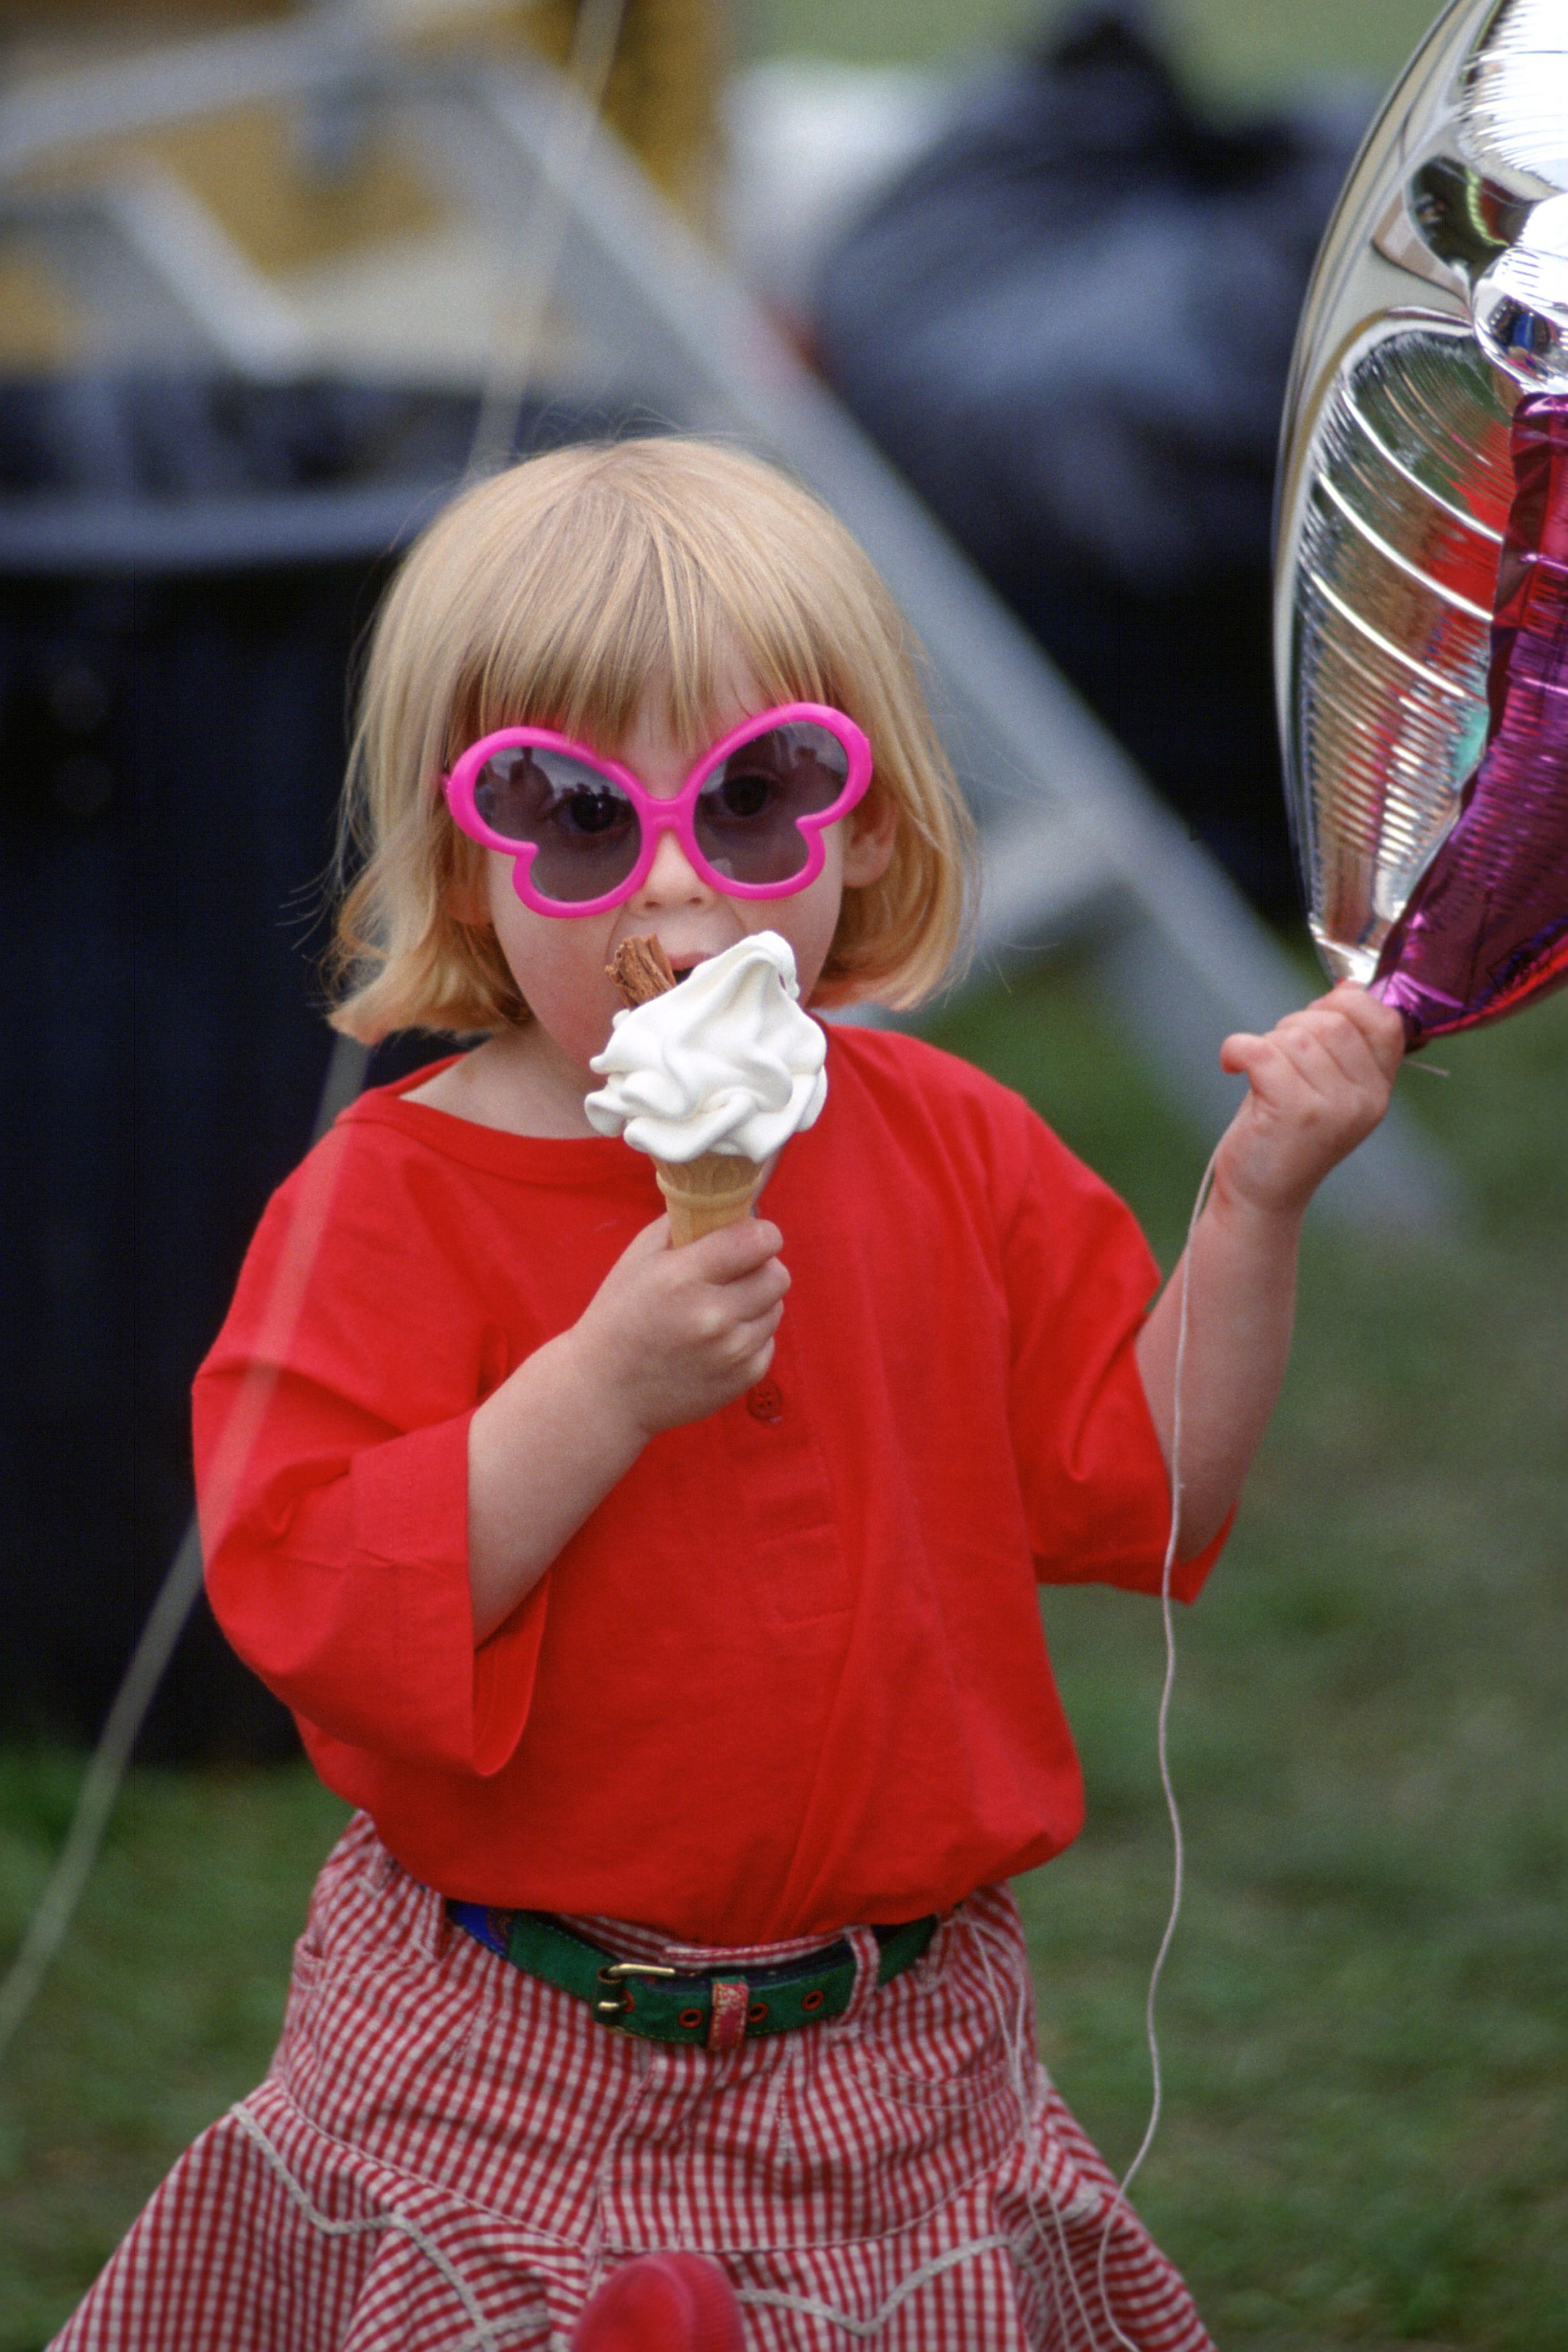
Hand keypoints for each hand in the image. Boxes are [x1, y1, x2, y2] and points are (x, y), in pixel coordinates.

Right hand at [570, 1213, 789, 1439]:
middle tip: (735, 1273)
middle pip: (777, 1274)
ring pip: (777, 1307)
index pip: (758, 1240)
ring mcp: (731, 1351)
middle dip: (761, 1267)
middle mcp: (713, 1315)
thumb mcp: (639, 1256)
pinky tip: (718, 1340)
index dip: (761, 1233)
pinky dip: (751, 1335)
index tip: (749, 1237)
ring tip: (720, 1308)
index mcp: (683, 1277)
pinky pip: (769, 1341)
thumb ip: (686, 1222)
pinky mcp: (744, 1378)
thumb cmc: (620, 1315)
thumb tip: (732, 1204)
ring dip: (756, 1302)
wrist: (607, 1391)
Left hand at [1215, 983, 1404, 1219]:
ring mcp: (1333, 1108)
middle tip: (1276, 1054)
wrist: (1261, 1195)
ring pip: (1296, 1037)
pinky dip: (1237, 1048)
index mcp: (1379, 1090)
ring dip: (1267, 1042)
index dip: (1348, 1004)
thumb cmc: (1285, 1132)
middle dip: (1295, 1025)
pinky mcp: (1294, 1113)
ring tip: (1259, 1070)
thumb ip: (1340, 1044)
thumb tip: (1348, 989)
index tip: (1315, 1019)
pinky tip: (1231, 1065)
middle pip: (1334, 1022)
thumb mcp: (1326, 1086)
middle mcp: (1364, 1100)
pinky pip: (1263, 1051)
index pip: (1386, 1021)